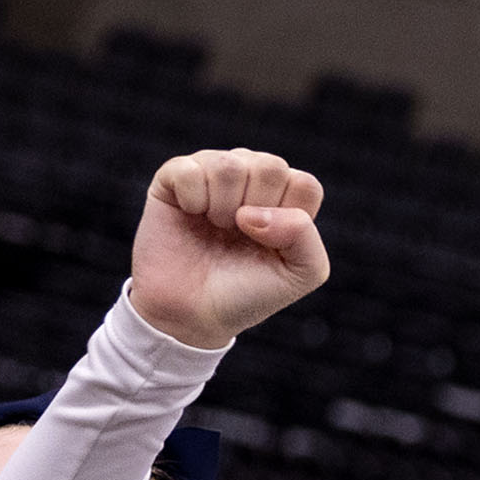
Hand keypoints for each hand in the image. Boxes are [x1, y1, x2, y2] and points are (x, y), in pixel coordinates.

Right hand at [130, 148, 328, 349]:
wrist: (192, 314)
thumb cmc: (247, 292)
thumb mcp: (299, 275)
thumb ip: (305, 237)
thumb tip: (255, 213)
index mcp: (286, 197)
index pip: (304, 184)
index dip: (288, 218)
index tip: (270, 245)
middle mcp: (252, 178)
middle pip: (270, 167)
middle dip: (256, 210)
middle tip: (239, 235)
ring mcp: (213, 174)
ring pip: (229, 165)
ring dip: (223, 206)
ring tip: (216, 226)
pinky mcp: (174, 177)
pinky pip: (189, 169)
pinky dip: (192, 199)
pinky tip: (190, 214)